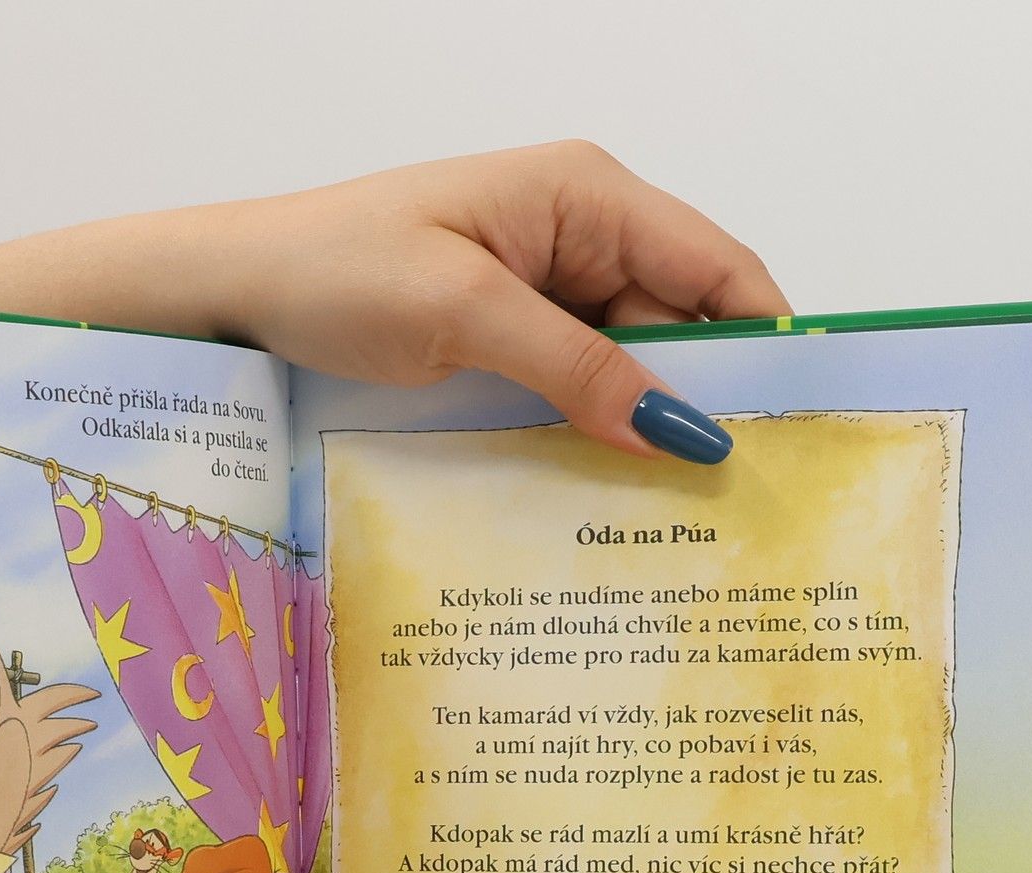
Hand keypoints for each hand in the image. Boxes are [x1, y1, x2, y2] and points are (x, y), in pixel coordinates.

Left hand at [211, 144, 786, 458]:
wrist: (235, 295)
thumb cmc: (335, 268)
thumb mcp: (465, 313)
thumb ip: (577, 368)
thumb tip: (677, 430)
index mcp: (584, 196)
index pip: (714, 266)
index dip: (764, 341)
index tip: (796, 425)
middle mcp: (578, 237)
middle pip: (680, 327)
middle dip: (705, 403)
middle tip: (740, 502)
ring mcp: (542, 292)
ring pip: (629, 368)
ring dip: (647, 430)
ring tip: (683, 517)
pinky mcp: (508, 341)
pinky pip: (576, 389)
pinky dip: (595, 434)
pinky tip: (610, 493)